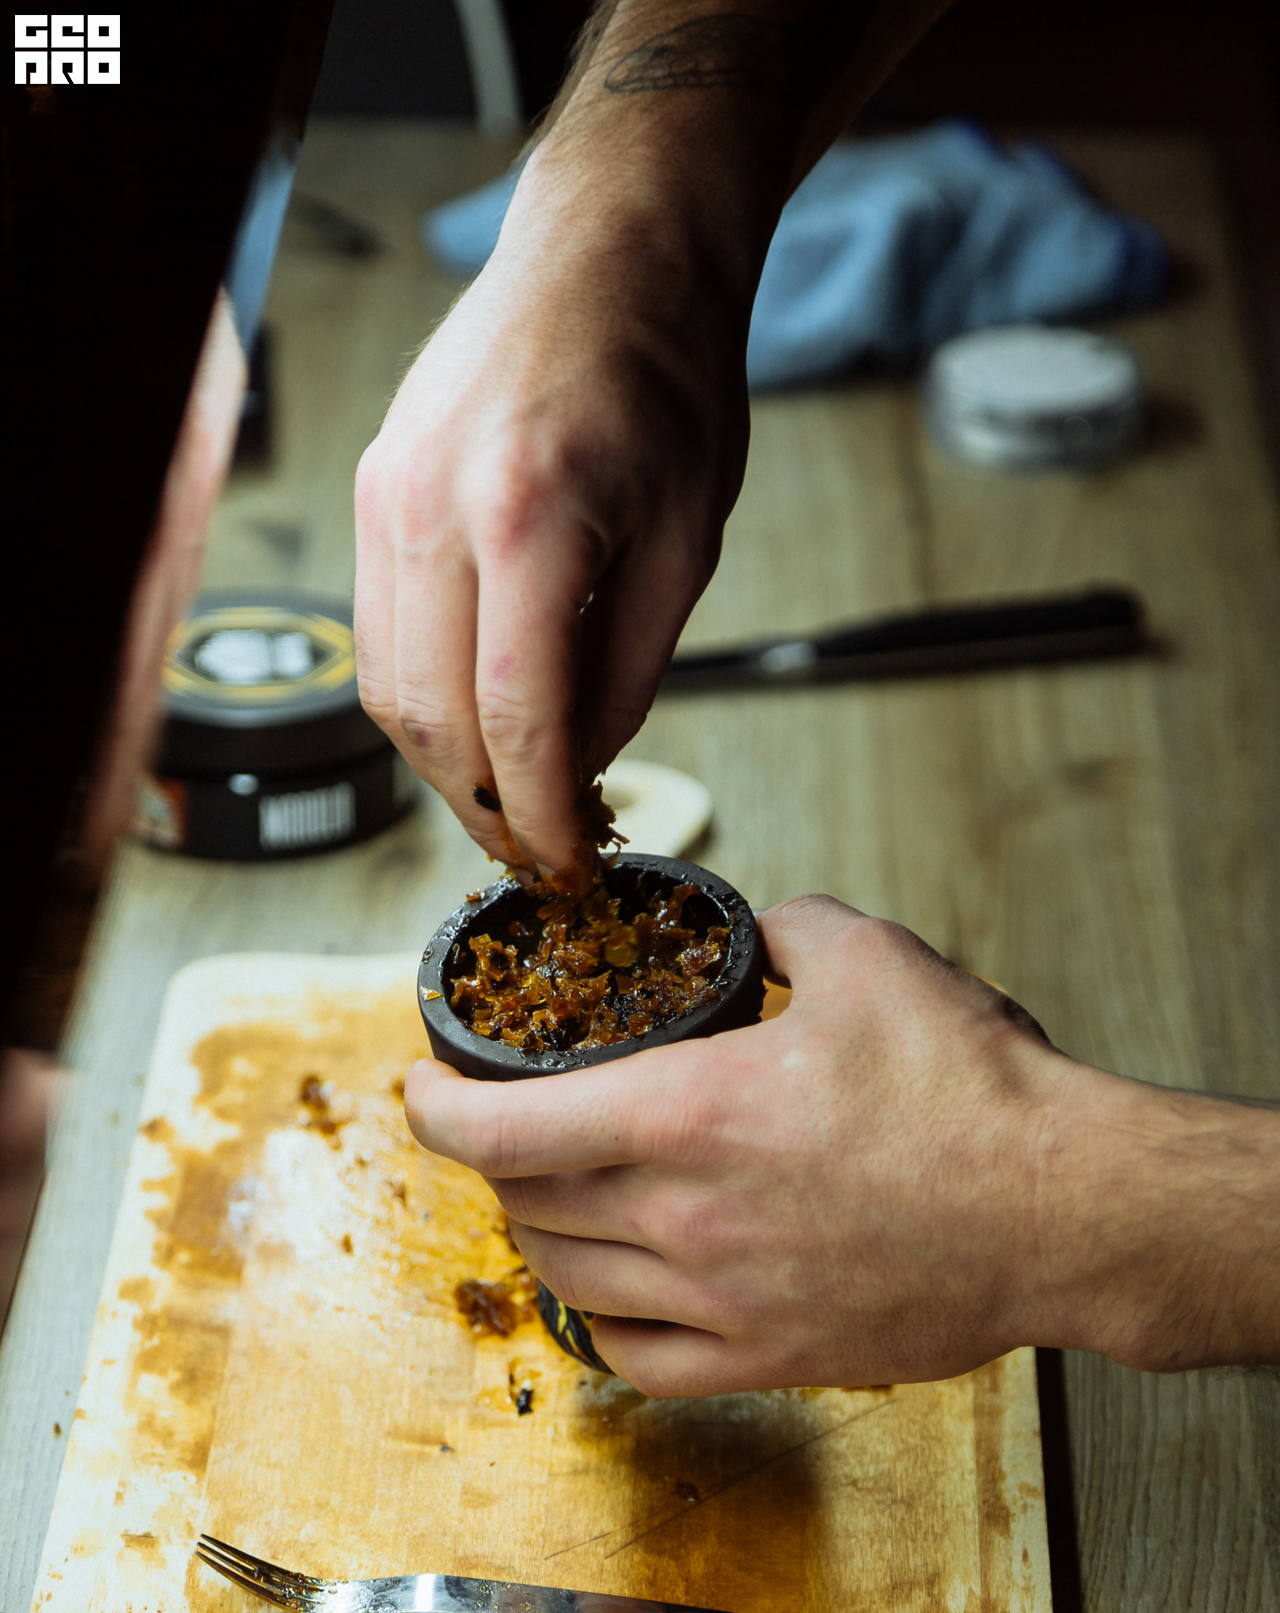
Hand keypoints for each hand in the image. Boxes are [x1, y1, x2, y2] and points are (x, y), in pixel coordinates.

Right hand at [354, 144, 751, 874]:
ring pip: (385, 687)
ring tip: (508, 794)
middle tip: (537, 849)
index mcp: (529, 519)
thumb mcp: (689, 542)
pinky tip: (474, 715)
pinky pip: (377, 630)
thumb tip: (581, 769)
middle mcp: (432, 508)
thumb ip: (630, 672)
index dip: (538, 814)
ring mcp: (385, 495)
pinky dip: (420, 695)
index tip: (567, 865)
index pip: (514, 720)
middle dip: (483, 807)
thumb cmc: (668, 378)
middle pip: (429, 721)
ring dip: (442, 764)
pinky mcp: (371, 488)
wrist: (608, 253)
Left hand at [405, 894, 1279, 1392]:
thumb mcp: (866, 957)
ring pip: (570, 1281)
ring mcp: (722, 1300)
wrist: (1063, 1209)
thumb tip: (749, 928)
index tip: (424, 1090)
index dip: (438, 1109)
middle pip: (527, 1204)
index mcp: (690, 1114)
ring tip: (554, 1199)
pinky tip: (615, 1292)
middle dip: (494, 1163)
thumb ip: (780, 929)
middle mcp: (686, 1218)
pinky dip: (603, 1324)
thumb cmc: (976, 1094)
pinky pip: (640, 1361)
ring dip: (541, 1233)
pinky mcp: (768, 1357)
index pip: (502, 1129)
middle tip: (504, 1129)